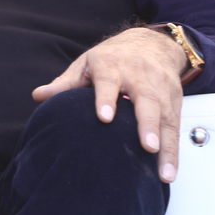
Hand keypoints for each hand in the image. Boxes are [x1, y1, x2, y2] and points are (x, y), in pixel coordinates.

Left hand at [33, 26, 188, 182]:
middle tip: (147, 146)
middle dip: (147, 124)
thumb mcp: (86, 64)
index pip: (108, 81)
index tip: (104, 117)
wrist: (151, 43)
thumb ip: (65, 83)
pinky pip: (176, 126)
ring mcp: (160, 87)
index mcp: (111, 65)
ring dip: (166, 145)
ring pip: (165, 116)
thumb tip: (39, 95)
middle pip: (145, 99)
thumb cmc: (113, 57)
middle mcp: (138, 76)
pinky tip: (169, 168)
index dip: (106, 98)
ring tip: (163, 170)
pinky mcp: (175, 99)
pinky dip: (174, 149)